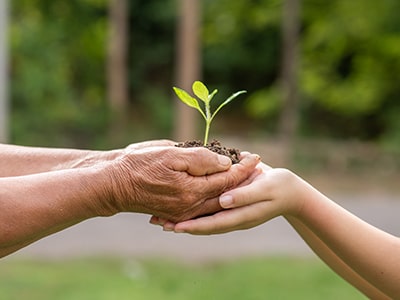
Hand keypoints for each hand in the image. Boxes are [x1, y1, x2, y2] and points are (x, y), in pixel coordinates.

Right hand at [103, 146, 259, 221]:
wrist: (114, 185)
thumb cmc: (139, 164)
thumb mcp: (170, 154)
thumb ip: (201, 159)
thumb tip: (225, 163)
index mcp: (192, 191)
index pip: (227, 178)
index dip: (243, 167)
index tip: (255, 157)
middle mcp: (191, 206)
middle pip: (226, 193)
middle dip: (243, 180)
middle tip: (256, 168)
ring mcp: (183, 212)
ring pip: (216, 202)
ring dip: (232, 189)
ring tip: (244, 178)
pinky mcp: (176, 213)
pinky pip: (203, 207)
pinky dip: (216, 197)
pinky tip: (222, 189)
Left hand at [162, 162, 303, 233]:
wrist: (290, 191)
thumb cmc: (279, 187)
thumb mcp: (264, 189)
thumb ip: (244, 196)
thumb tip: (223, 202)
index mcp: (240, 216)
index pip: (212, 224)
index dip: (193, 226)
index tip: (174, 227)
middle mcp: (232, 217)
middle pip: (203, 224)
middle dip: (181, 224)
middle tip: (158, 222)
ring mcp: (231, 211)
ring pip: (203, 217)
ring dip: (184, 217)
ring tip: (162, 215)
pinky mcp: (230, 203)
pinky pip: (209, 208)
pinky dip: (193, 208)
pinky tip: (181, 203)